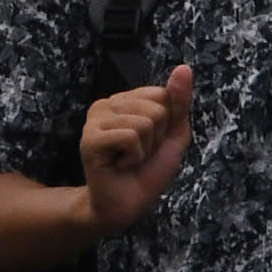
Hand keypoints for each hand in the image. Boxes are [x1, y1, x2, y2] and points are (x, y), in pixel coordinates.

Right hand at [80, 69, 194, 235]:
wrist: (129, 204)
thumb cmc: (150, 168)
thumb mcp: (173, 132)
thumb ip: (179, 100)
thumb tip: (183, 67)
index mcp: (124, 99)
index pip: (163, 94)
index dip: (167, 123)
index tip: (152, 141)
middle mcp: (105, 104)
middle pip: (156, 108)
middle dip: (156, 137)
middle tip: (138, 154)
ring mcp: (94, 121)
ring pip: (145, 122)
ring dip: (145, 149)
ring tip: (129, 160)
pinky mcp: (88, 140)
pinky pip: (130, 136)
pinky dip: (134, 157)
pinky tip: (119, 166)